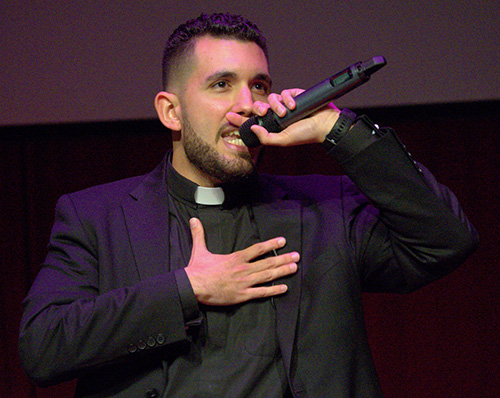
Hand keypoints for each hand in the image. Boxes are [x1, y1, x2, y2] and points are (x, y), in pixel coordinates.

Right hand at [184, 218, 298, 305]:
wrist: (193, 287)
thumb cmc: (197, 270)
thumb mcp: (199, 250)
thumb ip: (199, 234)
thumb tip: (194, 220)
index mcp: (236, 258)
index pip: (258, 249)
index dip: (271, 245)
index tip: (282, 241)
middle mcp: (243, 269)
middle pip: (267, 262)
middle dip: (283, 258)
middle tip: (296, 256)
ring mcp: (244, 283)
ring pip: (267, 276)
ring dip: (282, 272)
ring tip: (294, 268)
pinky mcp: (242, 296)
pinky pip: (261, 293)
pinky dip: (273, 290)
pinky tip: (284, 288)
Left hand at [226, 88, 339, 146]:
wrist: (324, 124)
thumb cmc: (306, 135)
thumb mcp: (283, 140)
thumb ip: (267, 137)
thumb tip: (253, 128)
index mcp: (273, 126)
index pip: (253, 122)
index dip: (240, 119)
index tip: (228, 116)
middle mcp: (277, 115)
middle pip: (260, 106)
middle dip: (259, 108)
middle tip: (263, 112)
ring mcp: (285, 104)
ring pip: (271, 97)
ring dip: (277, 105)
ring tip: (286, 112)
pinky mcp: (294, 95)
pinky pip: (284, 92)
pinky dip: (287, 98)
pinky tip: (293, 105)